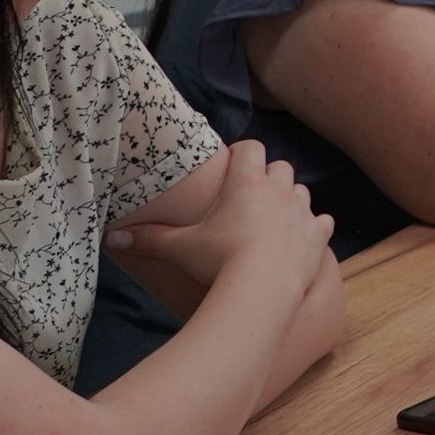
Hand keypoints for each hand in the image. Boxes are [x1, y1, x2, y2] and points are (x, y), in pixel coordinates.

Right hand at [106, 140, 330, 284]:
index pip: (251, 148)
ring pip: (301, 190)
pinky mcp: (319, 234)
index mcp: (246, 182)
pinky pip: (322, 221)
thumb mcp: (180, 248)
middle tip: (249, 197)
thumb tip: (112, 239)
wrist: (263, 287)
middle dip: (267, 176)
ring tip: (272, 218)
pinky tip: (301, 237)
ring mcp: (303, 211)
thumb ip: (148, 239)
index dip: (243, 153)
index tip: (232, 166)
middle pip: (280, 167)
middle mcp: (279, 190)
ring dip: (289, 199)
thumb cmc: (219, 260)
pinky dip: (313, 226)